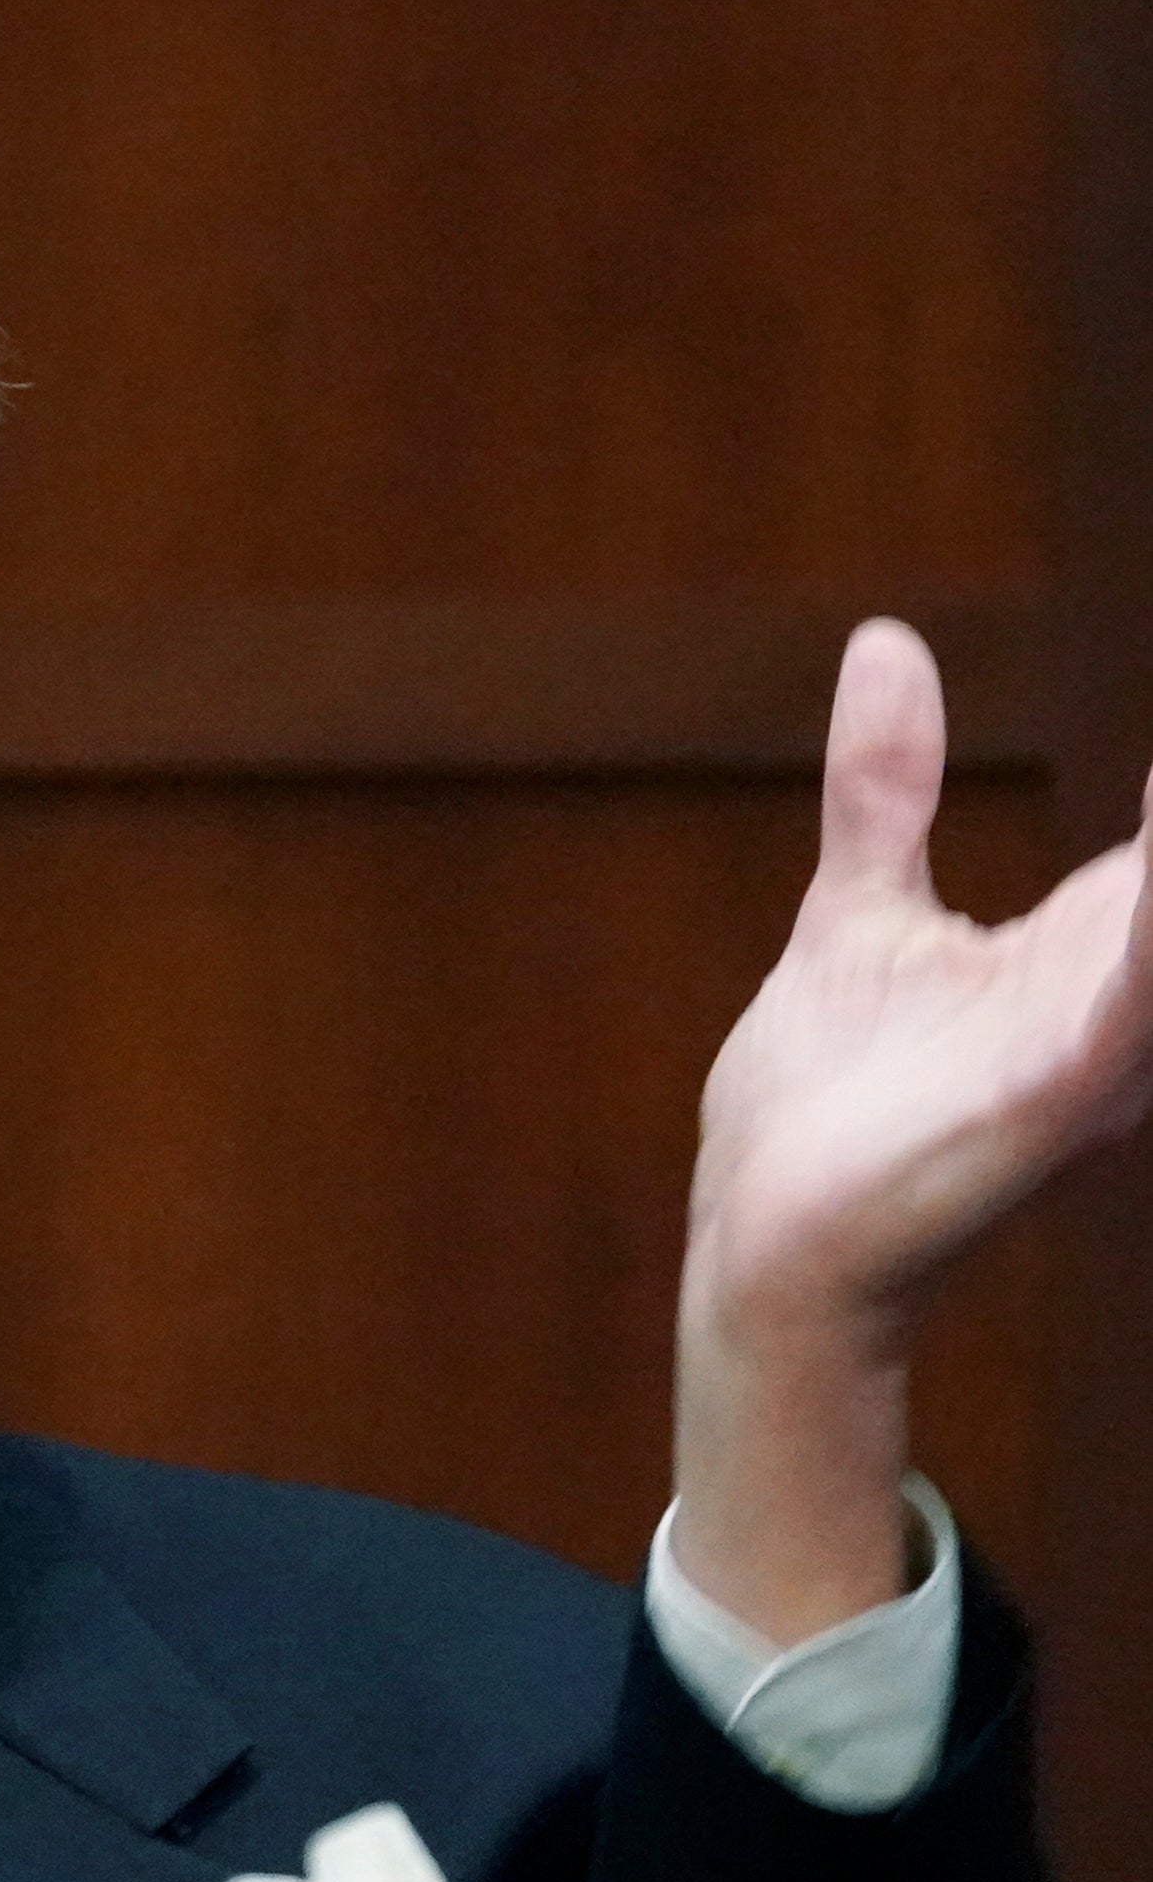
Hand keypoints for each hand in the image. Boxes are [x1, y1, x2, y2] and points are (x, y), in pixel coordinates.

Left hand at [674, 618, 1152, 1642]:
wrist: (766, 1239)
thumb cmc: (824, 1101)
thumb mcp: (864, 911)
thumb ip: (889, 788)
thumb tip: (886, 641)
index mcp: (1093, 948)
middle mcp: (1121, 997)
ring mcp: (1094, 1050)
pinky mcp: (1047, 1098)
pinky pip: (1131, 1012)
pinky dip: (1152, 947)